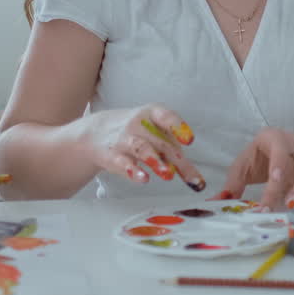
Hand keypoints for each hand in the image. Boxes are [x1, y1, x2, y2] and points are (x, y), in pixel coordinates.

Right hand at [84, 104, 204, 190]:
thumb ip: (175, 154)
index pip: (166, 116)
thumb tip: (196, 180)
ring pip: (141, 148)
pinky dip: (133, 171)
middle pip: (161, 142)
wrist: (97, 132)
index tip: (189, 140)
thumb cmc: (137, 132)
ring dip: (156, 161)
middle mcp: (139, 123)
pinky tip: (143, 179)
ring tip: (168, 175)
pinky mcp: (113, 155)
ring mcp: (125, 138)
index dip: (178, 127)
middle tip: (191, 178)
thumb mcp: (156, 134)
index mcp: (153, 114)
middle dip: (176, 160)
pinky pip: (123, 162)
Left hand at [221, 128, 293, 211]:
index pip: (275, 152)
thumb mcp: (242, 166)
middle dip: (290, 182)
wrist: (275, 148)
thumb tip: (217, 202)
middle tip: (282, 203)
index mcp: (271, 136)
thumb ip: (231, 185)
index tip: (274, 182)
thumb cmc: (257, 158)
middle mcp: (292, 141)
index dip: (277, 167)